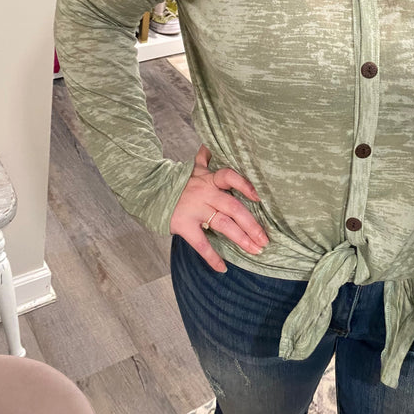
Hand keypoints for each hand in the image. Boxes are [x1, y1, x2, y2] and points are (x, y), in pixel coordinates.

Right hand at [170, 144, 268, 272]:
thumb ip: (204, 158)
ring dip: (241, 239)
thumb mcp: (192, 168)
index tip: (260, 198)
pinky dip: (212, 257)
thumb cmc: (175, 182)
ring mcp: (195, 209)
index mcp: (209, 179)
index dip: (246, 186)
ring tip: (255, 250)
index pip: (231, 177)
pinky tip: (222, 268)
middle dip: (252, 224)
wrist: (149, 190)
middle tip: (265, 240)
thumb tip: (209, 145)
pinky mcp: (184, 225)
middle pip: (234, 207)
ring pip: (223, 225)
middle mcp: (205, 193)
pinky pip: (201, 244)